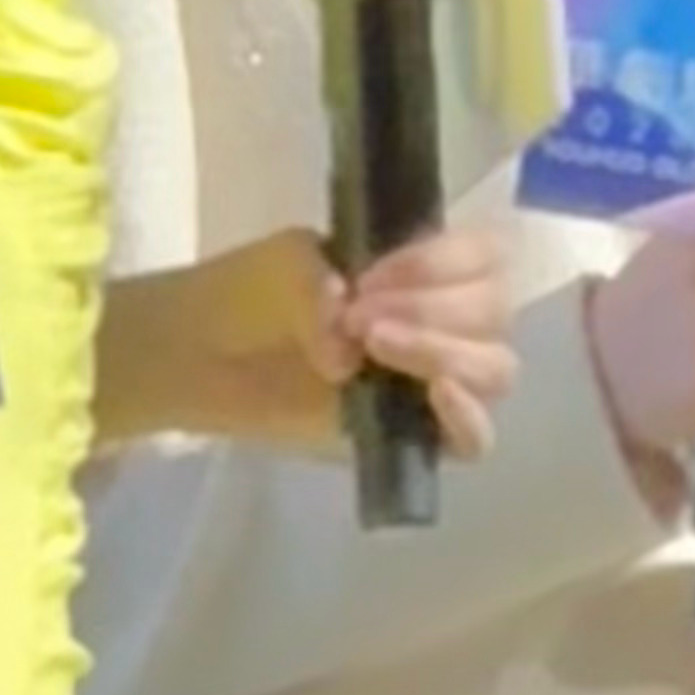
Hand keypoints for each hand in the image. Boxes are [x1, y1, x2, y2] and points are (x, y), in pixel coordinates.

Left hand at [127, 227, 518, 458]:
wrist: (198, 350)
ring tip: (374, 348)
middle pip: (496, 310)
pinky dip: (468, 417)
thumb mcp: (284, 265)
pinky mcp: (415, 435)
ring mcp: (434, 378)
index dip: (442, 262)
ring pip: (494, 368)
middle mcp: (444, 319)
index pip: (485, 256)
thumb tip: (349, 356)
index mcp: (425, 265)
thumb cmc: (249, 294)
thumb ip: (320, 291)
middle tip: (358, 315)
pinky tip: (434, 396)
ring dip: (444, 351)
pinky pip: (476, 438)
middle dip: (433, 307)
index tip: (370, 275)